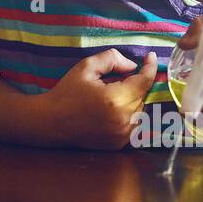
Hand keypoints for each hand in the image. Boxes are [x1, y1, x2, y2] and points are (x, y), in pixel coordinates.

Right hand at [42, 49, 159, 149]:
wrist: (51, 121)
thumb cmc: (67, 92)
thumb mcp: (86, 67)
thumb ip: (112, 59)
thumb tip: (133, 66)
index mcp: (116, 99)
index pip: (145, 81)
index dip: (150, 67)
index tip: (151, 57)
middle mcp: (123, 119)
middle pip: (142, 96)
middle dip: (133, 84)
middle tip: (112, 80)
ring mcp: (122, 135)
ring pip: (140, 110)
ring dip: (131, 100)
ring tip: (108, 96)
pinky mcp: (118, 144)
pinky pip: (133, 125)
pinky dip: (127, 115)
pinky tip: (109, 110)